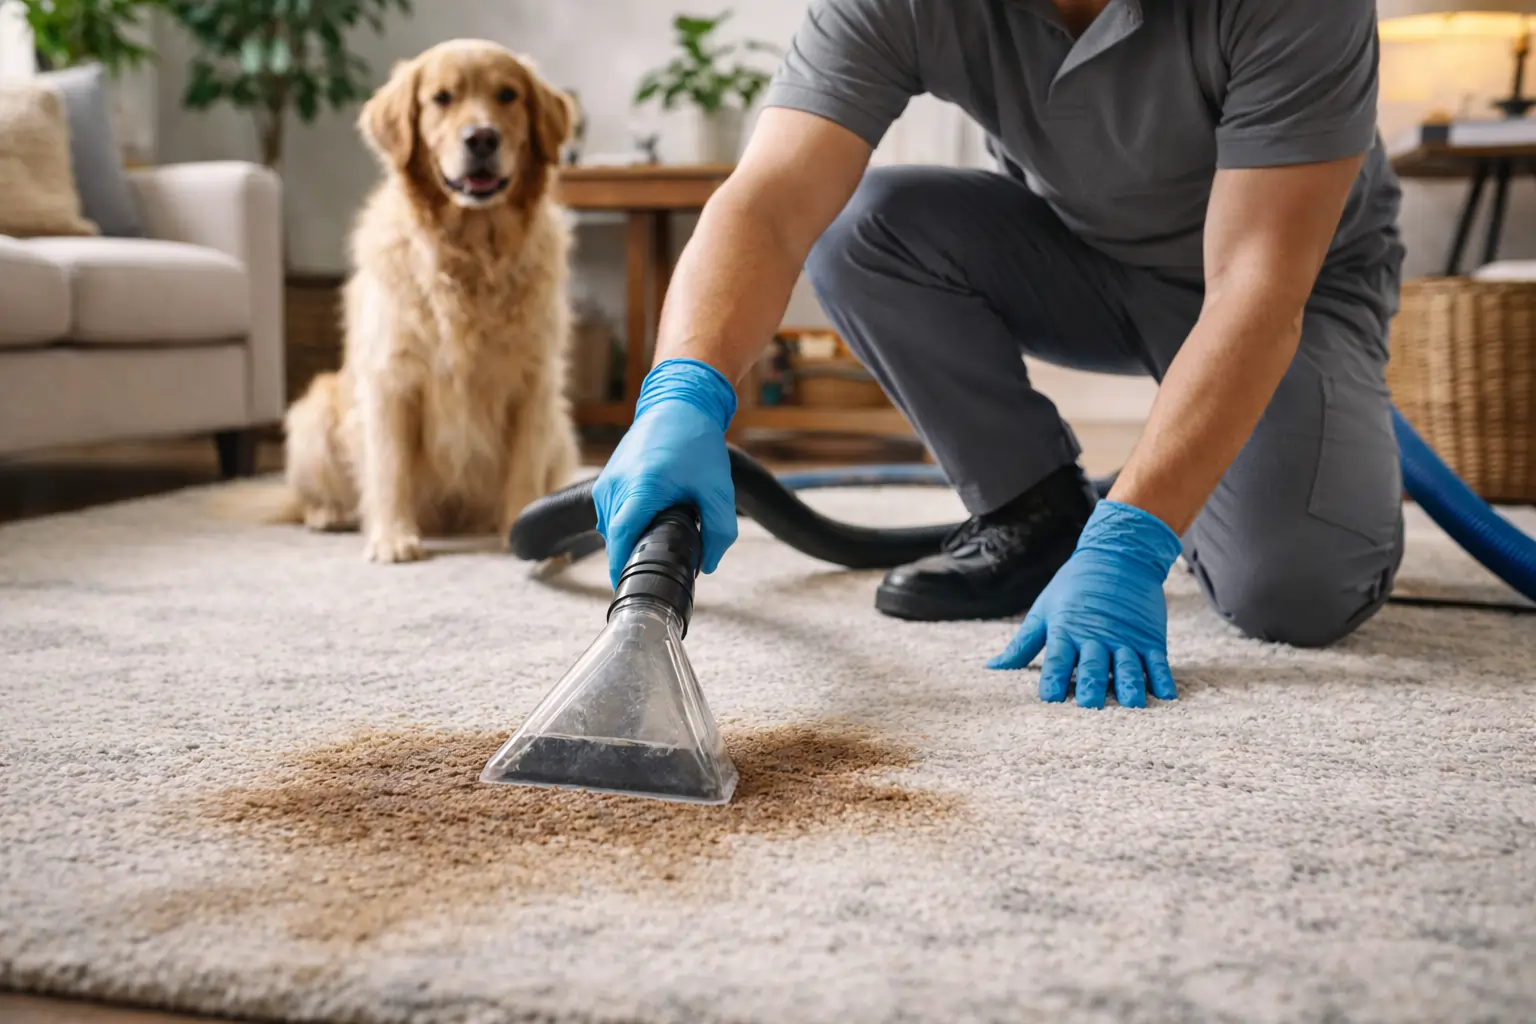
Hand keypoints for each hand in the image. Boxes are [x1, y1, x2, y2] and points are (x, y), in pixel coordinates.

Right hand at [593, 358, 738, 588]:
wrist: (677, 404)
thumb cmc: (696, 443)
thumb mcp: (718, 489)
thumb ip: (719, 531)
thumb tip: (707, 565)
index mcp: (641, 487)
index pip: (620, 538)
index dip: (622, 566)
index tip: (630, 586)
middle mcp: (616, 485)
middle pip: (616, 538)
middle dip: (635, 554)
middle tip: (662, 563)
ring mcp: (606, 481)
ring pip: (611, 528)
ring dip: (631, 537)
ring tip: (660, 532)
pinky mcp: (606, 479)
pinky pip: (610, 514)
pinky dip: (627, 522)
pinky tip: (650, 519)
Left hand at [987, 500, 1182, 708]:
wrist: (1119, 554)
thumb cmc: (1074, 586)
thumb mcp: (1044, 610)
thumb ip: (1022, 644)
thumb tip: (992, 668)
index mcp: (1067, 631)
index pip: (1057, 659)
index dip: (1053, 679)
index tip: (1049, 699)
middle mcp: (1097, 637)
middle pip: (1093, 666)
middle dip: (1091, 686)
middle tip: (1090, 707)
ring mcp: (1127, 638)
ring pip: (1128, 667)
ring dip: (1129, 686)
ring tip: (1133, 706)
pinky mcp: (1151, 638)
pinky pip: (1158, 662)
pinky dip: (1163, 679)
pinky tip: (1166, 696)